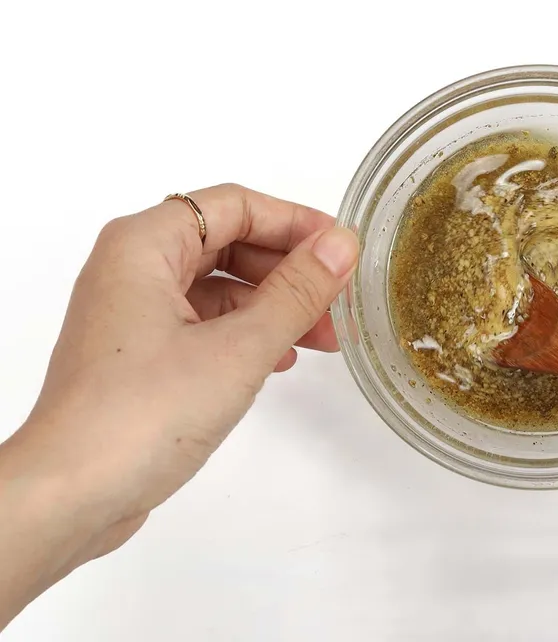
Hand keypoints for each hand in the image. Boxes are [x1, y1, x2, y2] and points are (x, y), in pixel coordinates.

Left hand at [0, 183, 358, 626]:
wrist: (71, 495)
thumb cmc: (143, 414)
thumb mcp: (240, 347)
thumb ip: (296, 292)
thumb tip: (341, 246)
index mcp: (144, 245)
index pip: (235, 206)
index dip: (295, 222)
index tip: (343, 250)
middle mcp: (131, 269)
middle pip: (227, 243)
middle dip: (289, 271)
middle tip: (339, 300)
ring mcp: (131, 313)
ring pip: (218, 287)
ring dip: (273, 306)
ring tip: (322, 339)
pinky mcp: (137, 356)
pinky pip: (203, 323)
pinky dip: (246, 334)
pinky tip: (280, 360)